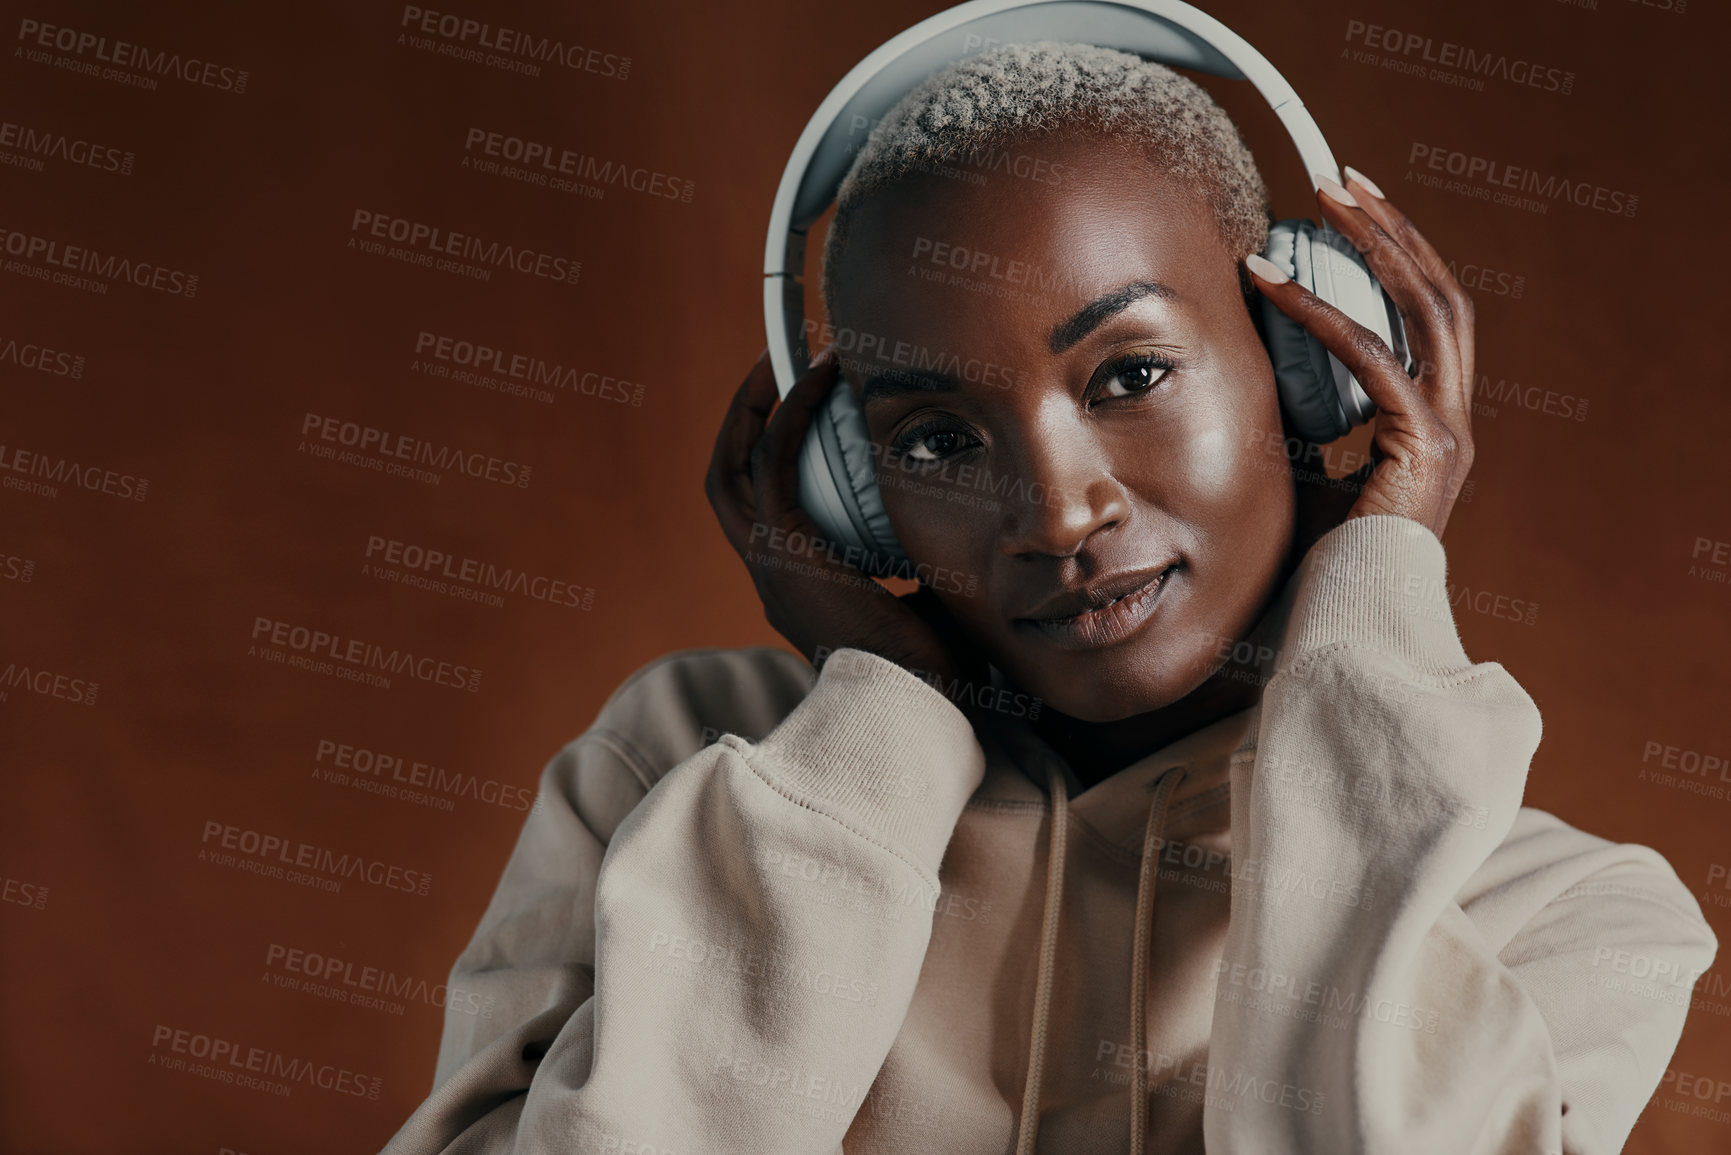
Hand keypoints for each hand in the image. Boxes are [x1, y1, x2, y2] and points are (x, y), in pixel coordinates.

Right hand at [705, 348, 989, 701]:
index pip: (763, 505)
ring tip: (780, 355)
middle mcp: (768, 572)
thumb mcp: (919, 597)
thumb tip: (950, 518)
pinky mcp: (784, 552)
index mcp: (794, 585)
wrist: (925, 707)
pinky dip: (787, 416)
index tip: (801, 404)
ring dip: (751, 406)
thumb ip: (915, 558)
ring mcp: (768, 563)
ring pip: (731, 466)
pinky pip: (772, 464)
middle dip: (742, 416)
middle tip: (773, 364)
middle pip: (727, 477)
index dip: (769, 450)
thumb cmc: (935, 668)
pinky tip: (816, 378)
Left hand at [1246, 167, 1476, 542]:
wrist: (1347, 628)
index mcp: (1433, 425)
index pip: (1427, 318)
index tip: (1348, 213)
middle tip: (1340, 179)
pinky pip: (1372, 358)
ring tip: (1326, 196)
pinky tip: (1272, 284)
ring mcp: (1449, 431)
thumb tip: (1246, 376)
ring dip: (1376, 243)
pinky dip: (1321, 314)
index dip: (1395, 258)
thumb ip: (1299, 426)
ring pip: (1426, 307)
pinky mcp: (1424, 447)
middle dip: (1393, 228)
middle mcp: (1453, 419)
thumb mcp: (1307, 477)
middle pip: (1439, 294)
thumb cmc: (1321, 566)